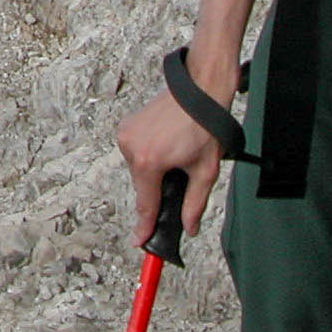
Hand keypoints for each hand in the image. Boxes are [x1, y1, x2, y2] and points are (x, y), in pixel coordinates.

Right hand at [117, 90, 221, 243]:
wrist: (199, 90)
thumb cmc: (205, 125)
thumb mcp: (205, 171)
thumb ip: (194, 204)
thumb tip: (189, 227)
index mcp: (149, 162)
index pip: (146, 203)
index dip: (145, 225)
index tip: (140, 240)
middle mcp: (131, 147)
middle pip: (142, 186)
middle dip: (158, 189)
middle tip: (181, 175)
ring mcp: (126, 134)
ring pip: (138, 169)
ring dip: (153, 171)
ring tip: (176, 154)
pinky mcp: (126, 126)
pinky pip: (135, 152)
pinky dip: (148, 156)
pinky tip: (166, 146)